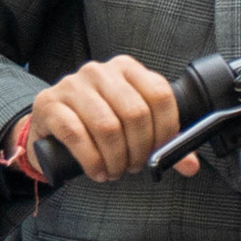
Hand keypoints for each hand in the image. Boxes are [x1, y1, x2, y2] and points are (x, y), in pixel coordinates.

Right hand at [26, 55, 202, 182]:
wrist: (50, 128)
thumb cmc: (98, 124)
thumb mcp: (132, 127)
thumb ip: (163, 142)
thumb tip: (191, 166)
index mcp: (127, 69)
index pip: (160, 95)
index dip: (166, 129)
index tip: (160, 152)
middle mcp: (100, 71)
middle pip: (135, 113)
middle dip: (140, 148)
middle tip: (135, 166)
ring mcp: (72, 85)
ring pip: (107, 126)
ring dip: (116, 158)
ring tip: (115, 171)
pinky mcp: (49, 104)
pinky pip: (76, 135)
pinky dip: (92, 161)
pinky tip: (97, 172)